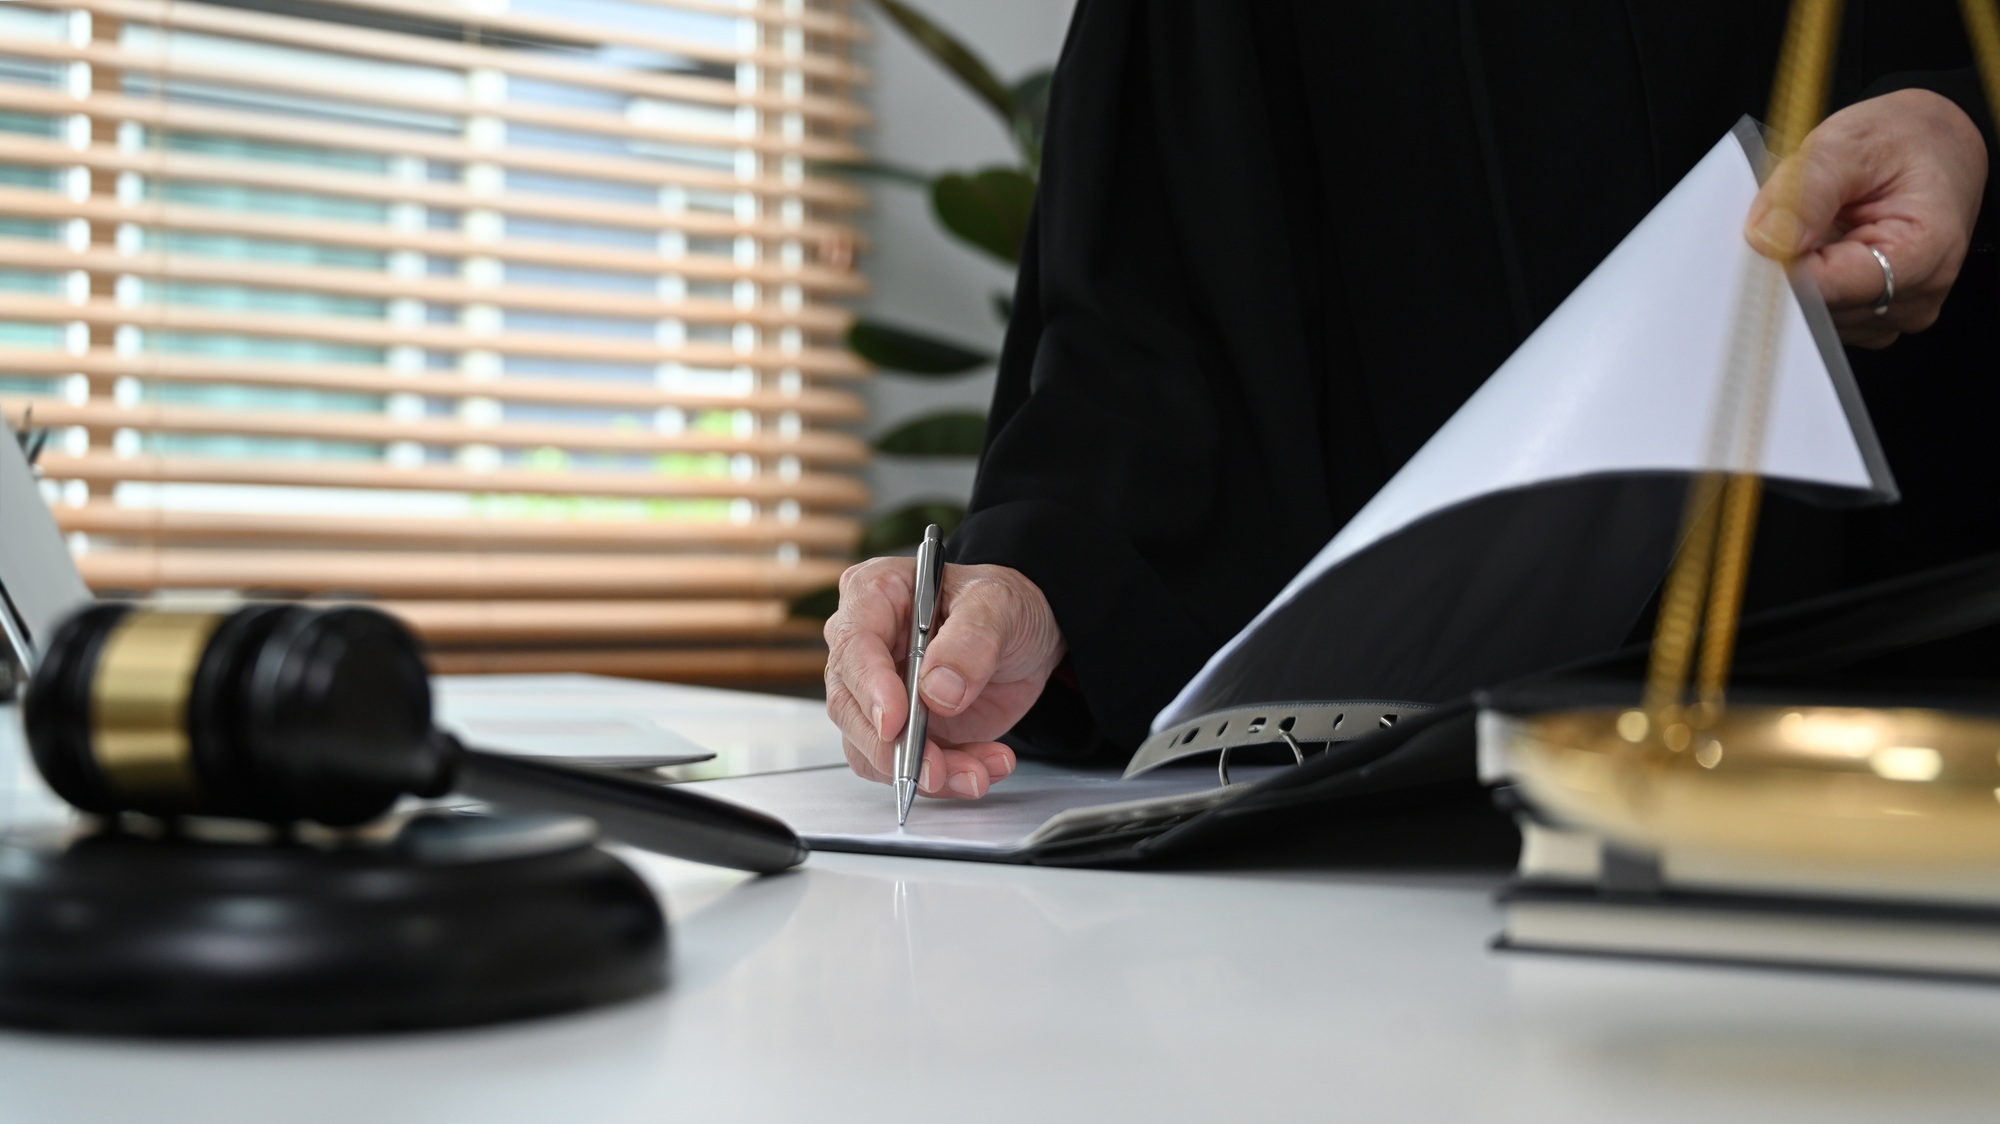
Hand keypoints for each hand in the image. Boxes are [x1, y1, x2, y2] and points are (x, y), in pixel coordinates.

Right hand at [823, 558, 1065, 799]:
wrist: (1026, 639)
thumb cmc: (1002, 606)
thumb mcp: (998, 606)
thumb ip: (971, 642)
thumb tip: (938, 690)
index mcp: (875, 594)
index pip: (853, 644)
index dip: (869, 687)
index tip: (895, 722)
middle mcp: (866, 647)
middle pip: (849, 707)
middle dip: (892, 748)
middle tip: (936, 769)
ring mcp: (878, 694)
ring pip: (874, 749)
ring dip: (927, 772)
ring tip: (978, 772)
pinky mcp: (901, 731)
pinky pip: (905, 768)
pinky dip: (946, 778)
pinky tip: (984, 766)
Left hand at [1746, 88, 1986, 348]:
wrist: (1935, 149)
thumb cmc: (1904, 143)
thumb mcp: (1853, 143)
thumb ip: (1810, 190)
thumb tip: (1766, 239)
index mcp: (1923, 254)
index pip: (1828, 288)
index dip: (1780, 268)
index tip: (1753, 242)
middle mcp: (1913, 297)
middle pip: (1815, 309)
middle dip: (1782, 269)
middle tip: (1778, 221)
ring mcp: (1890, 314)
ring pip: (1808, 317)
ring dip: (1791, 274)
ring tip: (1808, 228)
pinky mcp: (1868, 317)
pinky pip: (1814, 315)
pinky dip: (1800, 282)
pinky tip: (1812, 248)